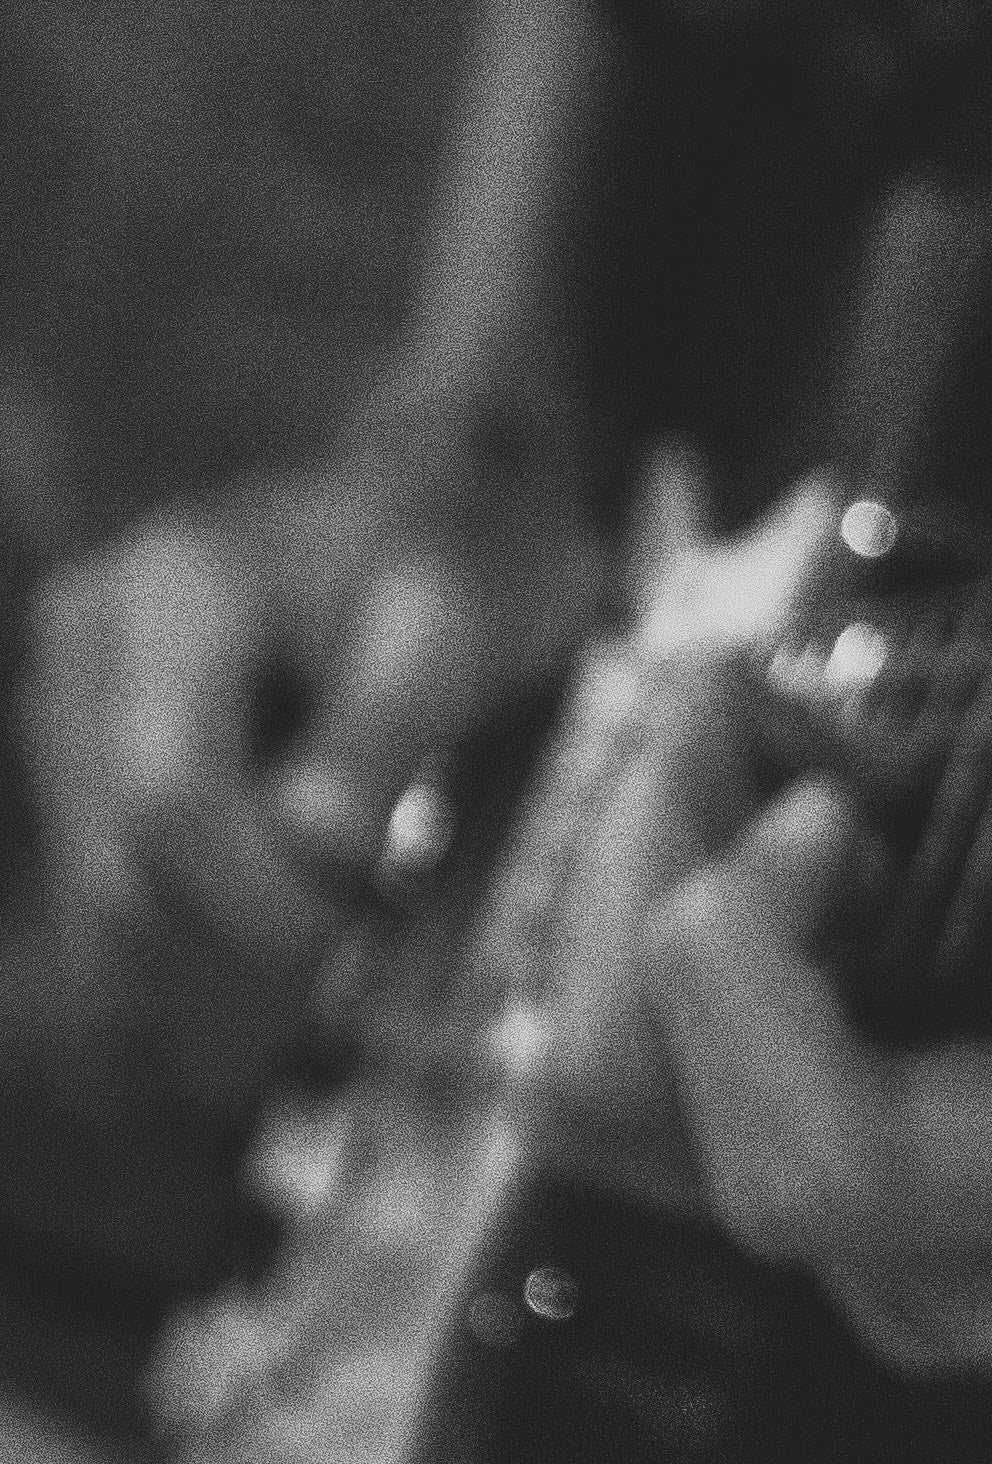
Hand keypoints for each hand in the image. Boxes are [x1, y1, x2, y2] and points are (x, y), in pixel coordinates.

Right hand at [18, 406, 602, 1108]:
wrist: (426, 515)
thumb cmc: (454, 564)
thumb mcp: (453, 634)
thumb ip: (379, 734)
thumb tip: (311, 843)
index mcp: (178, 587)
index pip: (167, 795)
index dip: (254, 898)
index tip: (355, 928)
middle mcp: (88, 636)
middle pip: (119, 871)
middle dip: (243, 934)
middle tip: (363, 922)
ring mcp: (65, 699)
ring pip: (105, 904)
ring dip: (221, 948)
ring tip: (337, 904)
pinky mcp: (71, 761)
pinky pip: (107, 901)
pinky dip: (195, 937)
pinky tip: (283, 904)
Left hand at [574, 743, 991, 1463]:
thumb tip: (937, 681)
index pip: (810, 1162)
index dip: (760, 955)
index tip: (848, 798)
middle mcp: (939, 1278)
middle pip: (622, 1117)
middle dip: (635, 862)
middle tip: (739, 701)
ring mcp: (893, 1265)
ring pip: (623, 1102)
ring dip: (637, 888)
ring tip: (746, 741)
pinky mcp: (886, 1227)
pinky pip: (691, 1086)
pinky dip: (693, 934)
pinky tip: (791, 822)